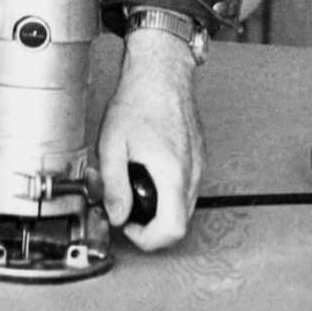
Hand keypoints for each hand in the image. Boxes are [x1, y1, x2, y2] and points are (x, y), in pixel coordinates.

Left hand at [97, 28, 204, 250]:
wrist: (160, 71)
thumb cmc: (138, 99)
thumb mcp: (112, 144)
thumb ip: (114, 186)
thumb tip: (117, 215)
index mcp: (173, 173)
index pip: (173, 229)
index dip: (148, 239)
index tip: (128, 226)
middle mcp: (192, 172)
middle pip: (180, 221)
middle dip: (151, 225)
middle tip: (126, 210)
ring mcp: (199, 164)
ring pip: (185, 206)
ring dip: (159, 208)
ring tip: (133, 187)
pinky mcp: (199, 156)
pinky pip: (186, 187)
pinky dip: (167, 191)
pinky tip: (146, 171)